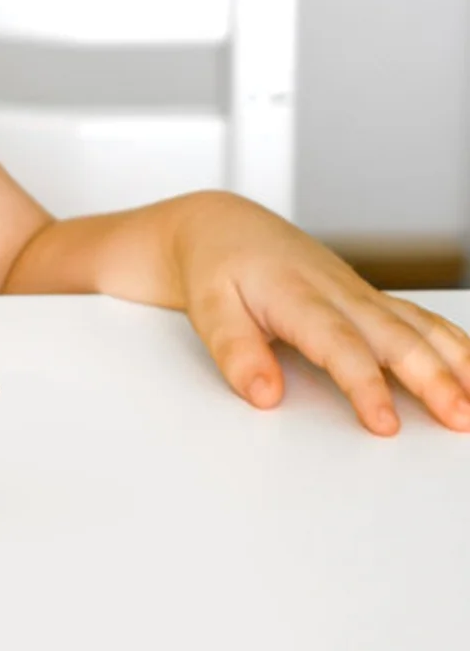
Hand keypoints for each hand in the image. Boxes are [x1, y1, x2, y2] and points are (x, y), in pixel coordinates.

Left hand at [172, 191, 469, 434]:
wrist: (223, 226)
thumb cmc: (216, 266)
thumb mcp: (207, 307)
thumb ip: (234, 350)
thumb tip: (263, 395)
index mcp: (295, 293)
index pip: (338, 343)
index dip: (365, 384)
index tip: (385, 423)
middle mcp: (336, 291)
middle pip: (394, 335)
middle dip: (433, 378)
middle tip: (460, 419)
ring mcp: (359, 293)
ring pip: (418, 324)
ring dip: (456, 361)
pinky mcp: (370, 298)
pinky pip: (420, 319)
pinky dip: (454, 343)